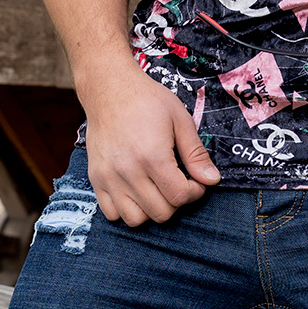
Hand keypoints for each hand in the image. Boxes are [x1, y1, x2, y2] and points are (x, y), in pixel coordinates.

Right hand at [78, 48, 219, 225]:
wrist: (110, 89)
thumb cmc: (148, 100)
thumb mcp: (180, 120)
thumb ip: (196, 153)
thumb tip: (212, 180)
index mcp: (153, 156)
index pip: (179, 196)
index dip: (195, 192)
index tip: (196, 180)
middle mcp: (129, 172)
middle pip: (160, 213)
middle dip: (176, 202)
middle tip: (178, 182)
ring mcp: (109, 178)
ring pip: (135, 219)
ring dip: (152, 209)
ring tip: (158, 187)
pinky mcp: (96, 179)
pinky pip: (112, 213)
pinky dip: (127, 209)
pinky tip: (137, 190)